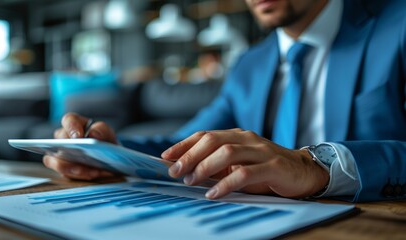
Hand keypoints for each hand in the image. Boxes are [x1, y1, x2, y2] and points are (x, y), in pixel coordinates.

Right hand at [43, 112, 116, 179]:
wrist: (108, 157)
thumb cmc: (104, 141)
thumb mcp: (107, 133)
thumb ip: (102, 130)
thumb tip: (93, 134)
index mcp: (74, 124)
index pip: (69, 120)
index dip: (71, 127)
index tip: (78, 136)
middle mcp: (63, 138)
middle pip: (60, 142)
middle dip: (71, 151)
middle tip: (85, 157)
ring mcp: (60, 155)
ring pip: (57, 161)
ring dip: (73, 168)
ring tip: (92, 171)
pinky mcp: (64, 169)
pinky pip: (65, 174)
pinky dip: (80, 175)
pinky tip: (93, 175)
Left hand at [162, 129, 328, 198]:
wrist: (303, 171)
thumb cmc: (266, 170)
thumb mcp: (239, 165)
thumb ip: (218, 165)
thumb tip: (188, 171)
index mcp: (237, 135)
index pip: (206, 135)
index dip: (184, 144)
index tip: (166, 157)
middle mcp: (248, 139)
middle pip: (213, 140)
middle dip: (190, 156)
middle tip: (175, 172)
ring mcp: (262, 150)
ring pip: (227, 152)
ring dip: (205, 167)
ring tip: (191, 181)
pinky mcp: (274, 165)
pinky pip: (246, 172)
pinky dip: (227, 183)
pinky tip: (214, 193)